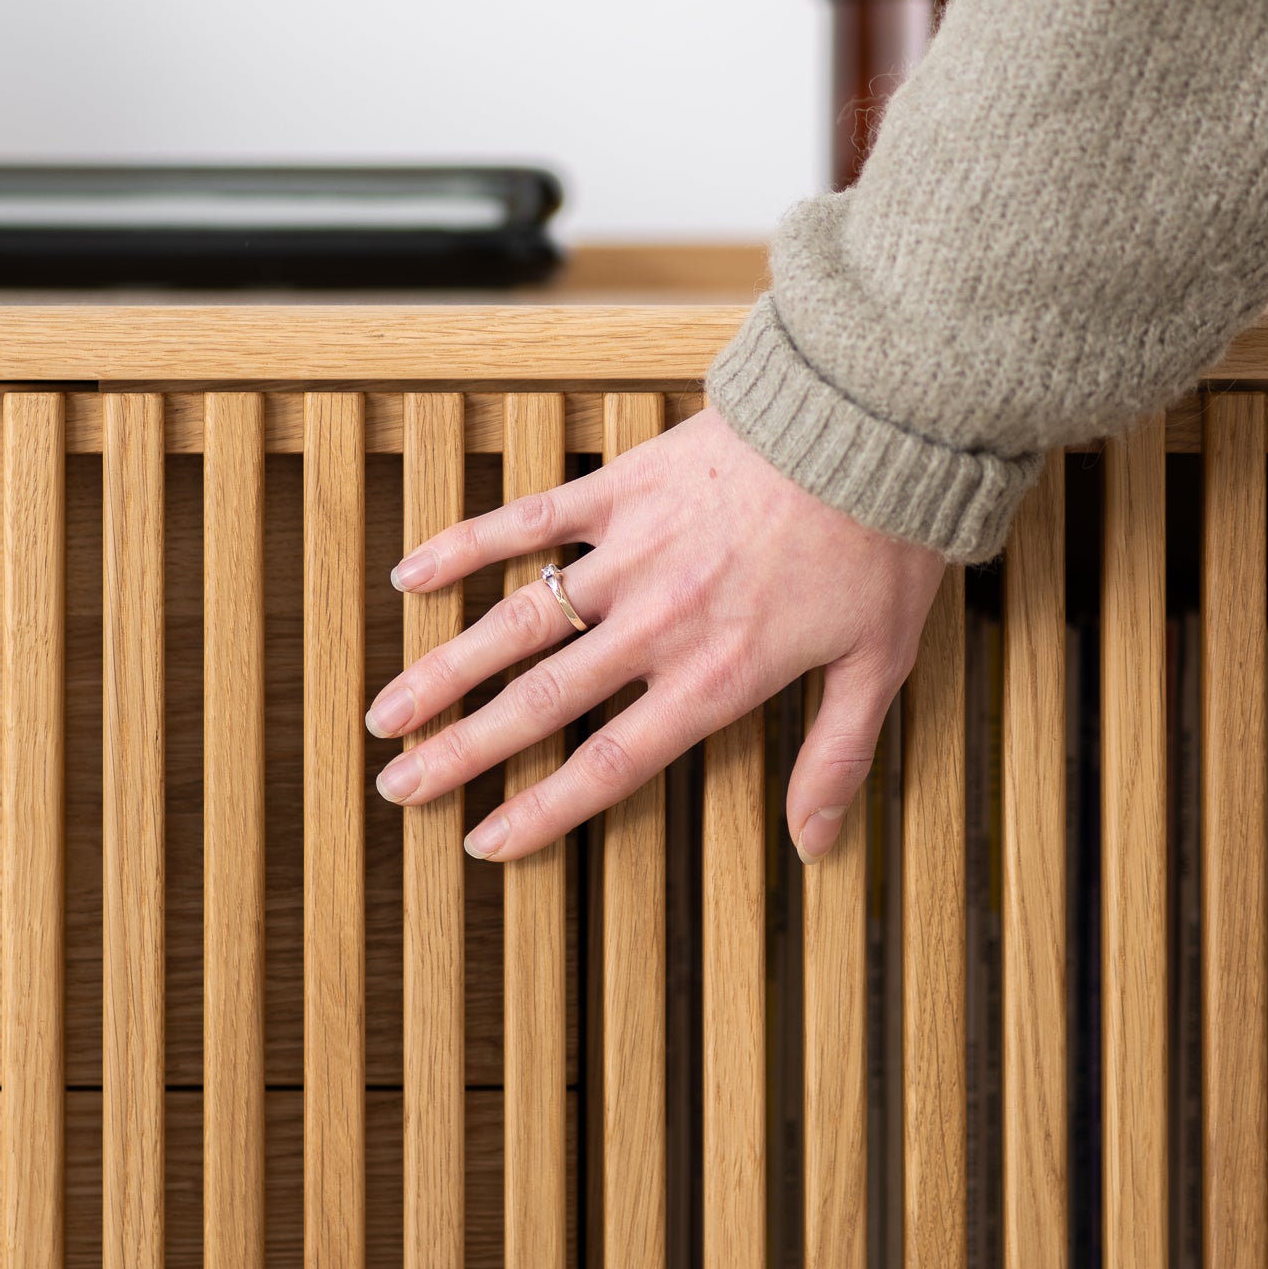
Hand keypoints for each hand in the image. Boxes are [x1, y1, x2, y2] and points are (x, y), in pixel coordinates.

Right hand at [365, 405, 945, 863]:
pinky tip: (410, 573)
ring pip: (516, 622)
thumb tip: (816, 844)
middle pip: (540, 703)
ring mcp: (632, 553)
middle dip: (462, 752)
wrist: (873, 424)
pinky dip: (467, 547)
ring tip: (385, 713)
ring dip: (445, 670)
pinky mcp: (621, 488)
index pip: (611, 761)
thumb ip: (836, 756)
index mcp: (717, 676)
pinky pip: (528, 521)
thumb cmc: (882, 544)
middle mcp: (658, 623)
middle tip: (399, 786)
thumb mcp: (879, 664)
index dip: (543, 808)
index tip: (485, 840)